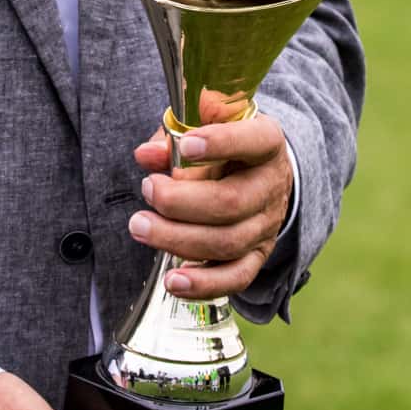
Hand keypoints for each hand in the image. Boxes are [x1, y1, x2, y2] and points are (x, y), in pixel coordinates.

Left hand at [131, 98, 293, 300]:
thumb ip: (175, 134)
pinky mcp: (256, 256)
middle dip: (180, 201)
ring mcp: (265, 225)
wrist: (258, 173)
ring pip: (227, 243)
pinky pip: (235, 278)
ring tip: (140, 227)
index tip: (186, 145)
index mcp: (265, 143)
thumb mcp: (205, 124)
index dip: (221, 143)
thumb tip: (147, 155)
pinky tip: (172, 281)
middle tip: (148, 189)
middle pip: (231, 202)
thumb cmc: (224, 143)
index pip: (254, 141)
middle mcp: (271, 186)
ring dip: (177, 239)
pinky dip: (203, 285)